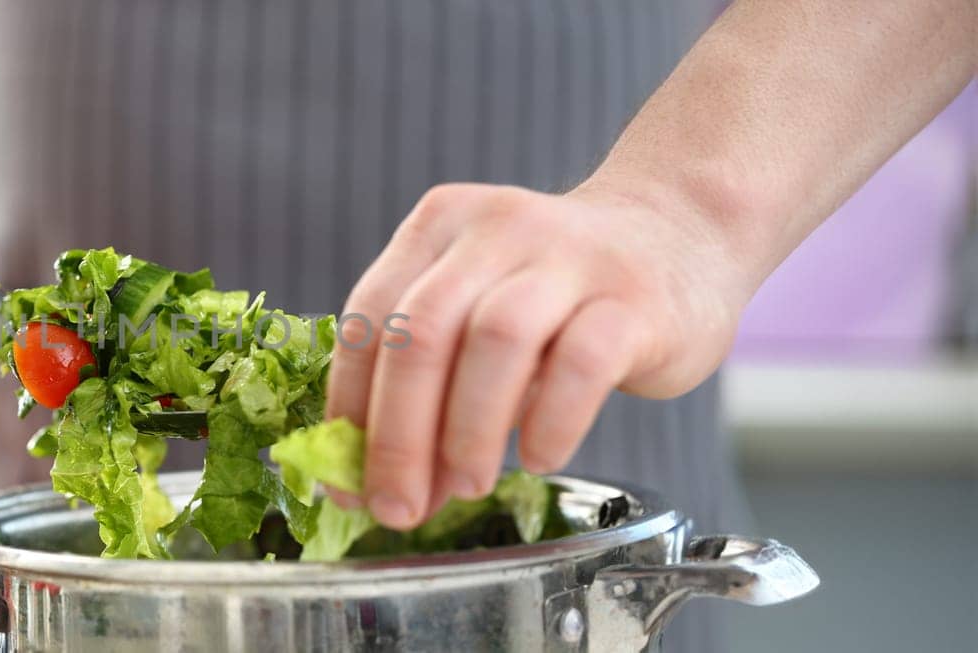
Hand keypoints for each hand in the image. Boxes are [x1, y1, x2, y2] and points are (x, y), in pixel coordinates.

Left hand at [326, 182, 747, 529]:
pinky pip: (582, 363)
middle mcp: (497, 229)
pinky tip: (540, 457)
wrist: (681, 235)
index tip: (348, 484)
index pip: (369, 318)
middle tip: (399, 505)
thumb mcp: (479, 307)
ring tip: (468, 484)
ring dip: (469, 428)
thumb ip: (428, 381)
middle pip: (422, 332)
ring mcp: (569, 257)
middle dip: (399, 434)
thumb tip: (376, 483)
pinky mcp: (634, 299)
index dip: (349, 408)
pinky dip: (551, 421)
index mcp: (438, 226)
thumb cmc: (560, 293)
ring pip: (496, 339)